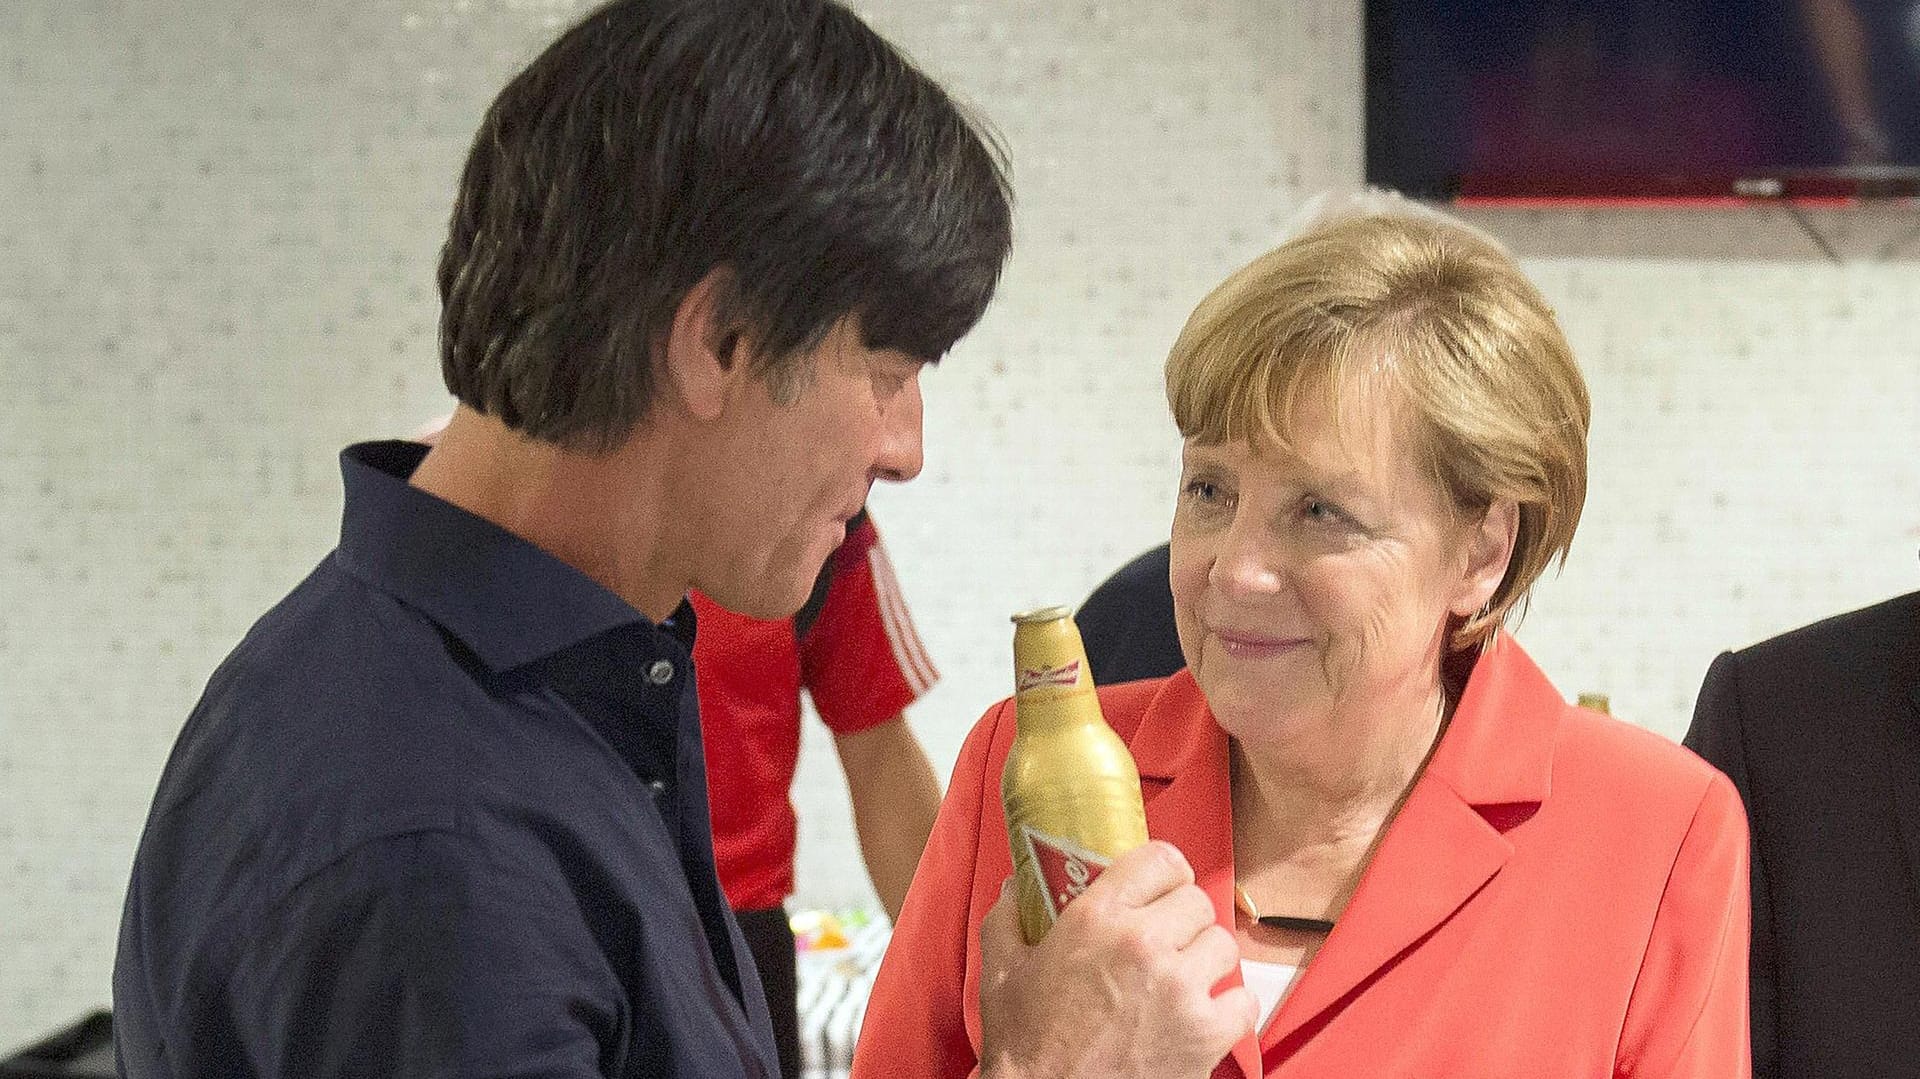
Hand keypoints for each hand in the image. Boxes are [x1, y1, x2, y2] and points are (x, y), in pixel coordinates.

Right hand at [977, 840, 1255, 1078]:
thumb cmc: (1025, 1045)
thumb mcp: (1000, 971)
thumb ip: (1007, 919)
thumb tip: (1014, 887)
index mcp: (1097, 918)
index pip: (1160, 859)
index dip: (1165, 871)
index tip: (1162, 886)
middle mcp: (1144, 944)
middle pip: (1196, 900)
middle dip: (1182, 918)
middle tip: (1166, 940)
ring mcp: (1180, 989)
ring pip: (1222, 944)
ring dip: (1206, 959)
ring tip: (1185, 977)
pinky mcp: (1205, 1035)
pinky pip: (1244, 1000)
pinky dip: (1230, 1007)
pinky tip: (1205, 1013)